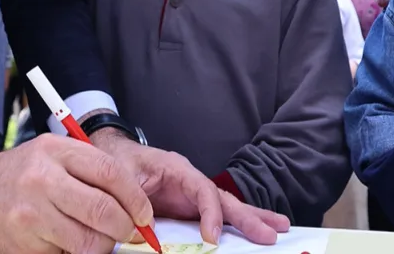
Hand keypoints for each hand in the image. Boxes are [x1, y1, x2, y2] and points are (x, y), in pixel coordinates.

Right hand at [0, 136, 152, 253]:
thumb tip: (133, 202)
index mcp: (55, 151)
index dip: (135, 199)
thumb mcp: (49, 155)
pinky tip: (63, 243)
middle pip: (104, 211)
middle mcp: (42, 179)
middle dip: (125, 229)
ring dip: (100, 246)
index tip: (144, 214)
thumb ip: (87, 170)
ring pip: (88, 242)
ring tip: (94, 239)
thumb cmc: (15, 175)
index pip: (111, 174)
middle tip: (127, 233)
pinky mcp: (20, 244)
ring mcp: (30, 214)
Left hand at [92, 129, 289, 244]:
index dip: (210, 213)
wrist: (114, 156)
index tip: (212, 237)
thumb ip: (133, 199)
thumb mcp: (122, 177)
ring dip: (252, 218)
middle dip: (248, 216)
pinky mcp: (189, 207)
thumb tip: (148, 229)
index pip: (202, 190)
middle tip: (271, 233)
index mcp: (177, 169)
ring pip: (227, 206)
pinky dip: (236, 223)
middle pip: (224, 198)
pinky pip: (217, 216)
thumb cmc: (119, 162)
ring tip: (279, 227)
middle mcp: (190, 181)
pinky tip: (255, 229)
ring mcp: (192, 194)